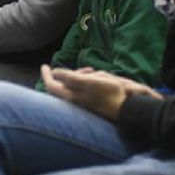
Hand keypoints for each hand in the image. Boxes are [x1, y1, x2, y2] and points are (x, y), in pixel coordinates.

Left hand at [41, 66, 156, 120]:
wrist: (130, 109)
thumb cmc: (110, 94)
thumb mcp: (89, 81)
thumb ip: (69, 77)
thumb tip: (54, 72)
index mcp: (71, 97)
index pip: (51, 85)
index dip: (46, 75)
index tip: (44, 65)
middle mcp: (75, 102)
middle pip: (64, 85)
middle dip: (72, 74)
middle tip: (87, 69)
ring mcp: (85, 103)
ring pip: (77, 86)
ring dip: (83, 76)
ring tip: (95, 73)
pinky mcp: (95, 104)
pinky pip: (87, 89)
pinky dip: (91, 81)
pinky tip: (103, 79)